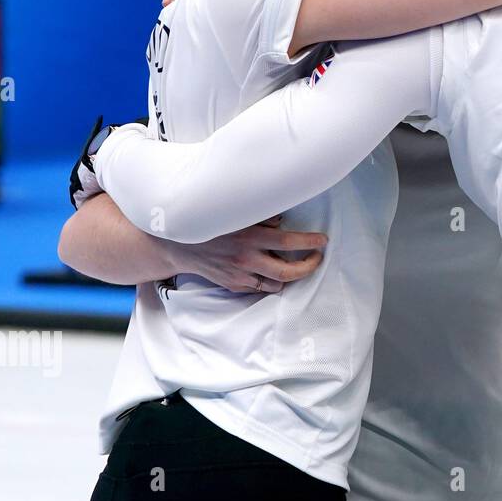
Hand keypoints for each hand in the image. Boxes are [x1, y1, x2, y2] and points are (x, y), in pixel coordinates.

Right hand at [164, 216, 326, 293]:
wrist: (178, 245)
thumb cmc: (210, 223)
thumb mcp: (236, 213)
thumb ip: (262, 217)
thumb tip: (283, 222)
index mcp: (249, 237)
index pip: (288, 242)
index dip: (310, 242)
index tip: (323, 240)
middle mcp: (246, 259)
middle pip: (287, 271)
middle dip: (308, 267)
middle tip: (318, 258)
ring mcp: (239, 275)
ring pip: (276, 283)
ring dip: (289, 275)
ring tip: (298, 264)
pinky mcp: (233, 285)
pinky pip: (259, 287)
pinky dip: (270, 281)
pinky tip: (275, 272)